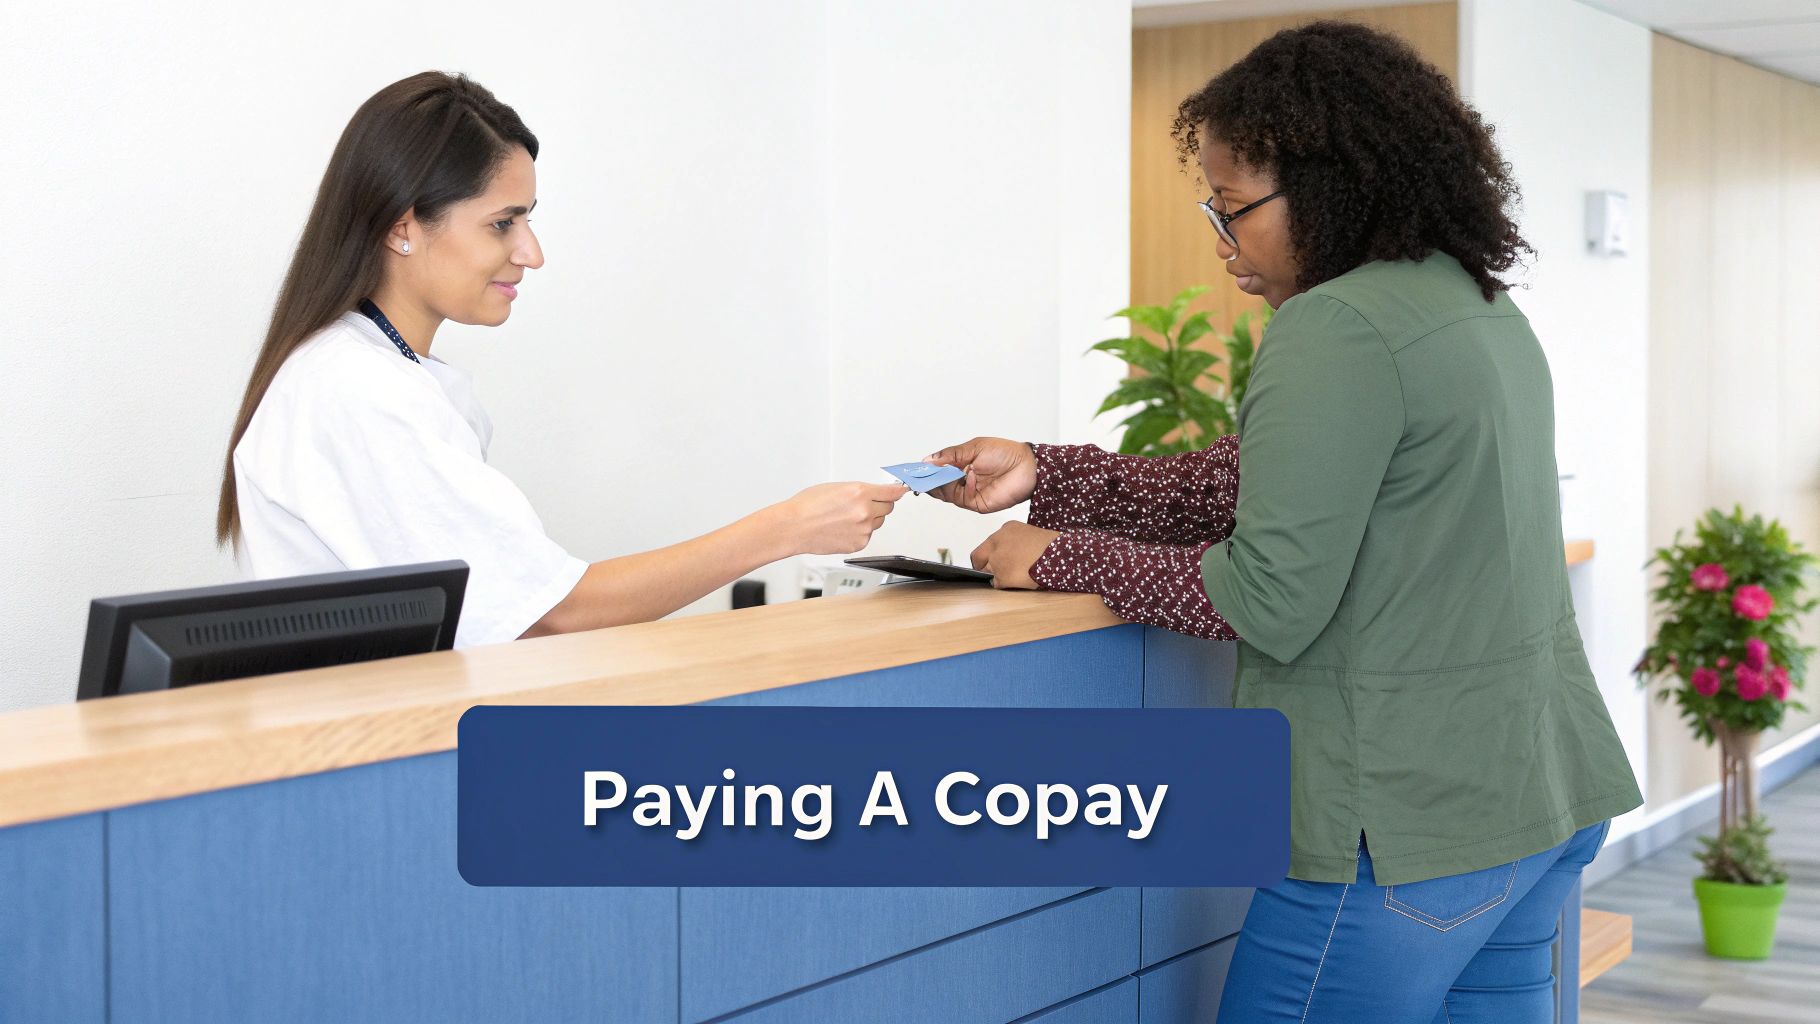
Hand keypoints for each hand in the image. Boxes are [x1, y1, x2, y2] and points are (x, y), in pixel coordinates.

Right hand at [779, 482, 908, 554]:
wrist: (795, 527)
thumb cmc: (808, 506)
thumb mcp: (836, 487)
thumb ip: (860, 490)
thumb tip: (874, 493)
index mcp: (860, 492)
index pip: (891, 492)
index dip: (898, 491)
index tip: (902, 490)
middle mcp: (865, 511)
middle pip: (888, 508)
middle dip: (880, 505)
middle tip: (864, 505)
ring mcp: (863, 529)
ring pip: (878, 523)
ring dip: (869, 519)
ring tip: (846, 518)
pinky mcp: (859, 544)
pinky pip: (868, 536)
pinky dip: (860, 532)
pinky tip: (843, 529)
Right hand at [924, 437, 1036, 513]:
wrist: (1027, 467)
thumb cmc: (1006, 453)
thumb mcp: (974, 447)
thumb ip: (951, 454)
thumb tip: (929, 460)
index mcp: (960, 464)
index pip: (937, 470)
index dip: (926, 470)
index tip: (913, 470)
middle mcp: (962, 480)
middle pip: (938, 484)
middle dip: (929, 480)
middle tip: (921, 476)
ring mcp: (968, 493)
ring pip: (946, 493)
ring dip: (943, 484)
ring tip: (943, 475)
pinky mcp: (977, 503)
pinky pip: (961, 499)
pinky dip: (963, 488)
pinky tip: (970, 477)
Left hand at [970, 522, 1060, 589]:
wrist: (1060, 555)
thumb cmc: (1051, 547)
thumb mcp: (1029, 533)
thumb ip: (1012, 541)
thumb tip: (1006, 553)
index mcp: (1006, 529)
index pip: (987, 543)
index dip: (988, 555)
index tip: (991, 560)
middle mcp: (997, 542)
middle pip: (977, 557)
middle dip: (983, 565)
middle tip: (994, 572)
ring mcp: (997, 559)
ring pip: (987, 571)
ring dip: (997, 575)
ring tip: (1016, 574)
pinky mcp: (1002, 575)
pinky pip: (996, 583)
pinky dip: (1005, 585)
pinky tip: (1018, 580)